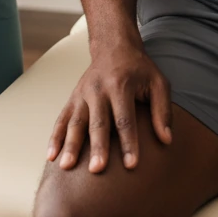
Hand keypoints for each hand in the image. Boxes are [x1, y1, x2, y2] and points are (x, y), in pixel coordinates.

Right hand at [46, 41, 172, 172]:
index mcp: (121, 85)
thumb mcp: (158, 82)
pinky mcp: (73, 99)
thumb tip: (167, 140)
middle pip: (98, 122)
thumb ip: (163, 110)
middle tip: (97, 170)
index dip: (129, 142)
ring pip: (75, 122)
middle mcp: (99, 89)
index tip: (131, 165)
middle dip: (98, 146)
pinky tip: (50, 156)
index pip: (125, 118)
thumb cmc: (139, 69)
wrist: (114, 46)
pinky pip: (61, 119)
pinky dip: (55, 138)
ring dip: (71, 145)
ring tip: (66, 167)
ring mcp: (82, 94)